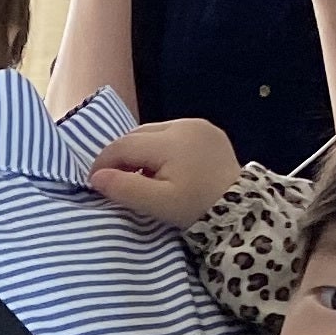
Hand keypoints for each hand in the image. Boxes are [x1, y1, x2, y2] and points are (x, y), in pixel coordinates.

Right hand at [87, 115, 244, 228]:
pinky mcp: (207, 130)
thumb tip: (95, 177)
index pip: (123, 146)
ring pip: (152, 132)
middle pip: (137, 135)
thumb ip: (125, 189)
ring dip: (139, 150)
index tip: (93, 182)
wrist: (242, 209)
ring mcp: (197, 124)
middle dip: (120, 156)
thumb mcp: (158, 204)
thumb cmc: (196, 208)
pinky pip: (171, 133)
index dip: (103, 163)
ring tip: (137, 175)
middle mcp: (183, 125)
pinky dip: (159, 147)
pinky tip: (162, 166)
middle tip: (114, 180)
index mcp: (170, 141)